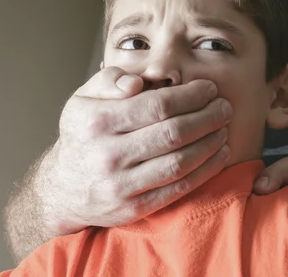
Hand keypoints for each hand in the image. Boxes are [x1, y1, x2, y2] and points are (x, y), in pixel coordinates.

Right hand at [41, 66, 232, 233]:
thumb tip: (137, 83)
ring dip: (210, 143)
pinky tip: (219, 154)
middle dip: (208, 117)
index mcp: (96, 121)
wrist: (63, 188)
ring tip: (224, 128)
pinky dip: (205, 170)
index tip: (209, 89)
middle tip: (224, 107)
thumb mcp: (83, 99)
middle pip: (173, 133)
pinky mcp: (133, 208)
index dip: (190, 96)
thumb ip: (109, 80)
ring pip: (179, 162)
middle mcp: (107, 155)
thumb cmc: (83, 135)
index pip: (157, 105)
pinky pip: (178, 188)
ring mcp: (120, 185)